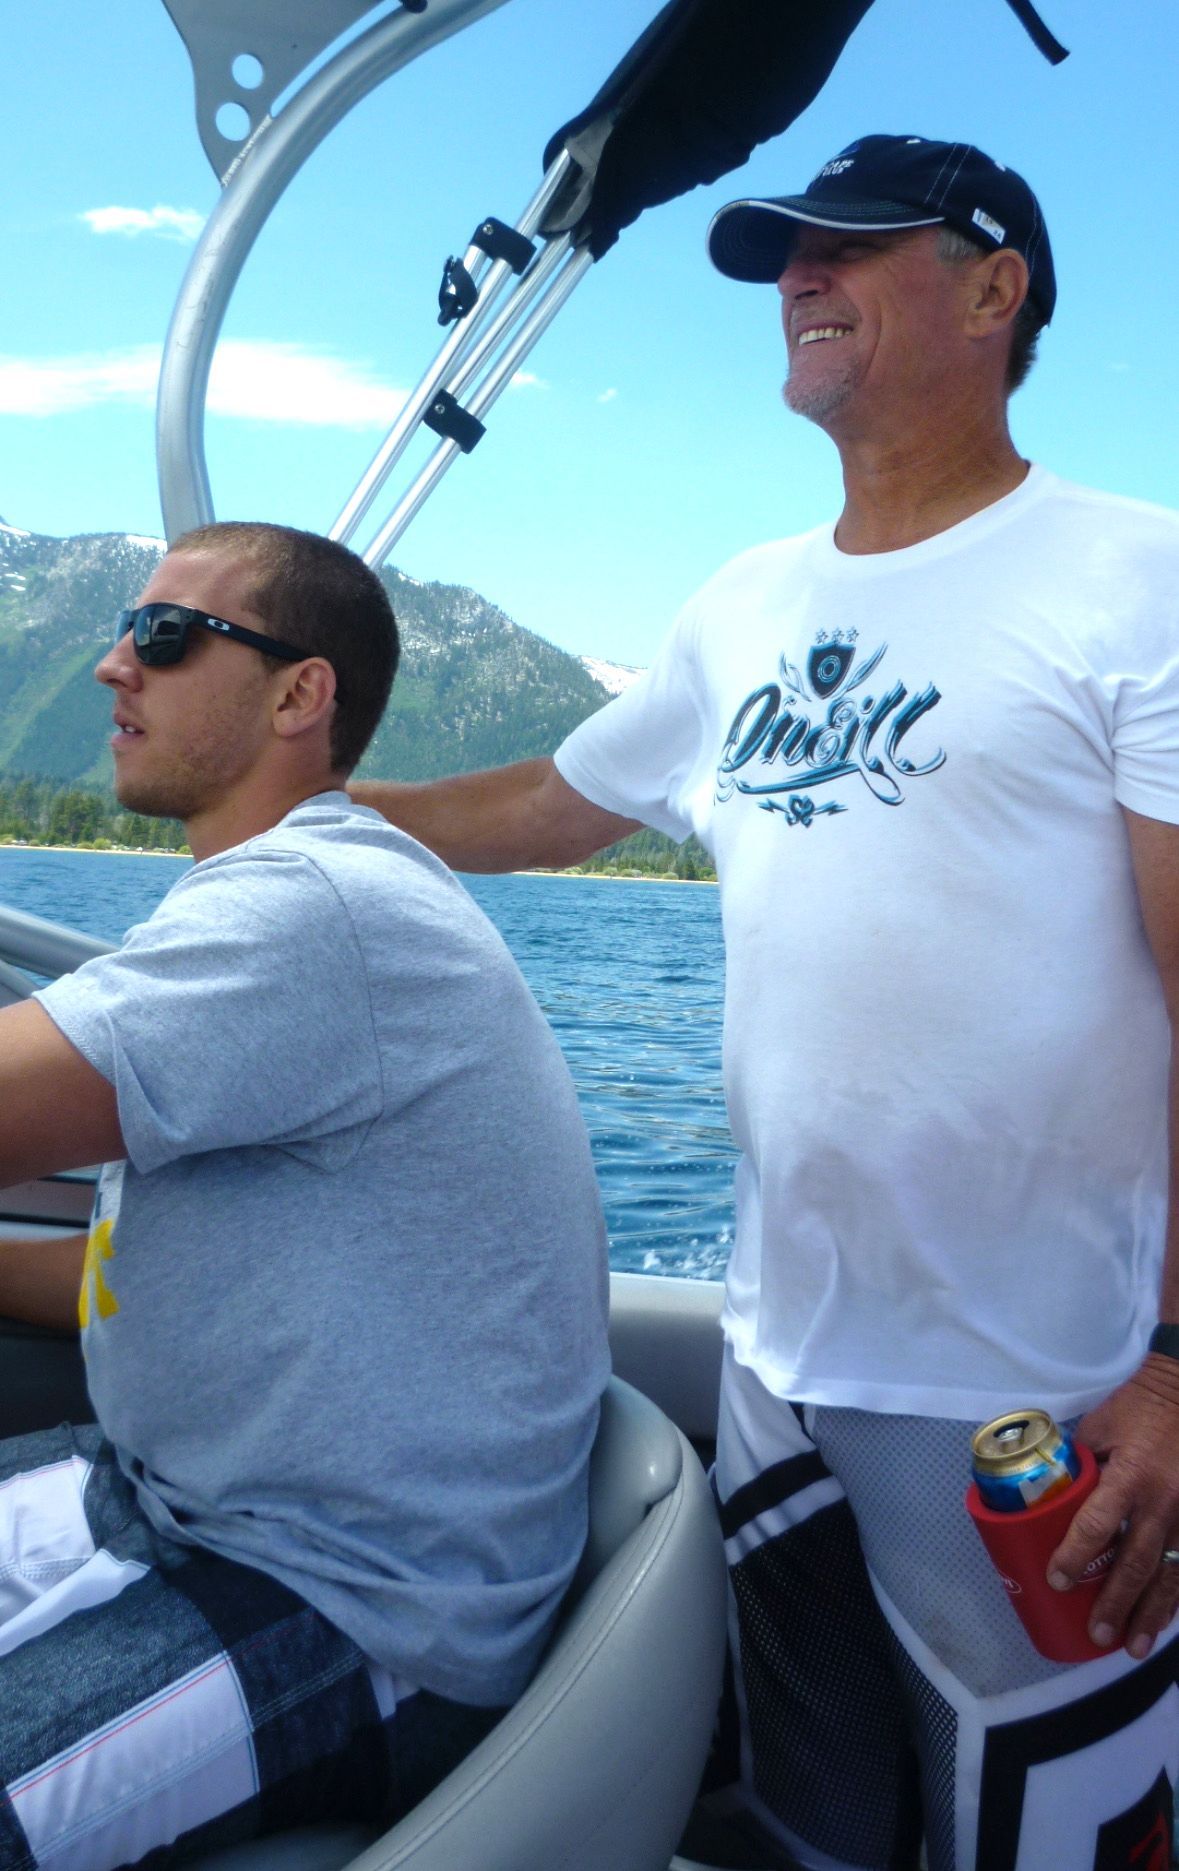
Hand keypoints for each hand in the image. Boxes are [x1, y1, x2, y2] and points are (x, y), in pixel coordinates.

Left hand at [1047, 1356, 1178, 1657]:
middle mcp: (1162, 1503)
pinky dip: (1174, 1598)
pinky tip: (1161, 1623)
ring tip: (1132, 1648)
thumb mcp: (1100, 1429)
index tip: (1057, 1580)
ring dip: (1150, 1615)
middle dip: (1116, 1603)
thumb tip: (1051, 1498)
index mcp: (1130, 1476)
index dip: (1076, 1555)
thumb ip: (1081, 1466)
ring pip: (1169, 1576)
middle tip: (1096, 1634)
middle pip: (1136, 1563)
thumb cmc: (1137, 1409)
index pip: (1098, 1524)